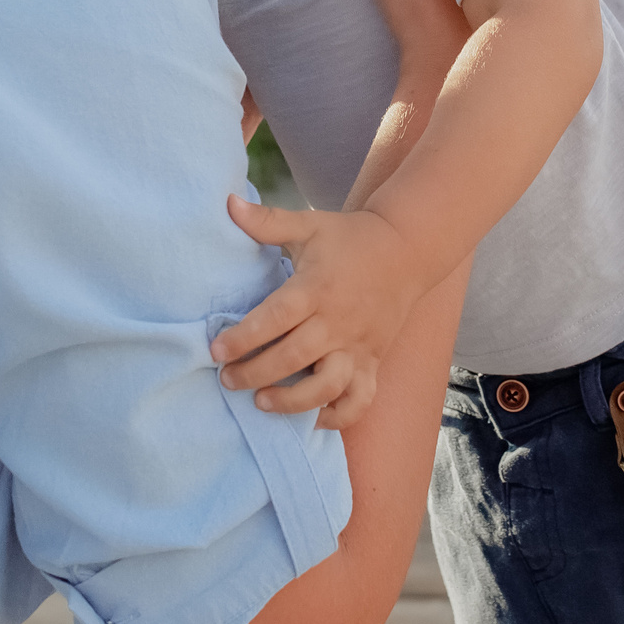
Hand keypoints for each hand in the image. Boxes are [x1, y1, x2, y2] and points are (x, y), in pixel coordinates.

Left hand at [214, 195, 433, 429]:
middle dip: (255, 373)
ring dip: (292, 401)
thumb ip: (267, 221)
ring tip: (262, 403)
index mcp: (316, 288)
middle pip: (293, 357)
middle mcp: (337, 322)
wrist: (408, 250)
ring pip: (327, 385)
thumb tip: (227, 203)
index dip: (243, 337)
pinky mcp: (373, 361)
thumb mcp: (309, 225)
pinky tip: (310, 419)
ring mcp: (358, 345)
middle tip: (227, 379)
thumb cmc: (350, 238)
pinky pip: (359, 399)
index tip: (215, 349)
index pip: (275, 318)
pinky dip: (337, 416)